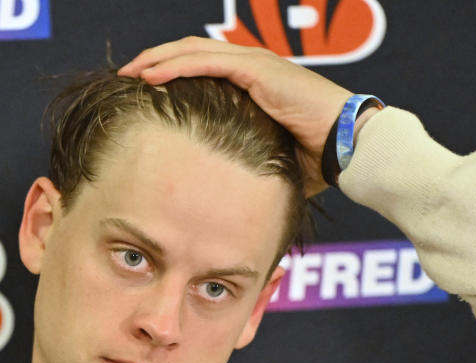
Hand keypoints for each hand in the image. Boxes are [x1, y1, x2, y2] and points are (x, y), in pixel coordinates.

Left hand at [118, 36, 352, 195]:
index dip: (172, 73)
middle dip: (155, 60)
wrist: (349, 148)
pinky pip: (207, 62)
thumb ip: (250, 165)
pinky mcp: (259, 70)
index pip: (203, 67)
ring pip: (193, 51)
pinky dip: (176, 66)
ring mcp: (256, 64)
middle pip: (191, 52)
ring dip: (157, 59)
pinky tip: (151, 76)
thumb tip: (231, 198)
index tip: (144, 92)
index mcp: (255, 84)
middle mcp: (253, 66)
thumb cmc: (320, 159)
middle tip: (126, 76)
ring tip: (130, 72)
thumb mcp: (272, 161)